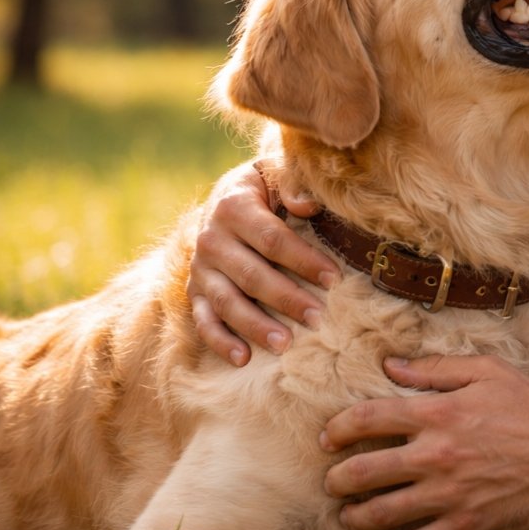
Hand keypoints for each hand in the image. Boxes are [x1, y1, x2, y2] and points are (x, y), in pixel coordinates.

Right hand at [187, 160, 340, 364]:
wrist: (228, 195)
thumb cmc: (267, 185)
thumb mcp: (277, 170)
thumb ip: (292, 181)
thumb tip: (306, 206)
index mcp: (233, 206)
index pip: (272, 239)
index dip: (303, 259)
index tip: (334, 278)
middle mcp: (211, 238)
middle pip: (251, 274)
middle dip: (286, 298)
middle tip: (318, 318)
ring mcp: (200, 268)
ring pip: (227, 302)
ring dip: (255, 326)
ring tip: (285, 345)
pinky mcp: (194, 291)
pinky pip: (203, 320)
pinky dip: (220, 341)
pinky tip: (243, 359)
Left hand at [321, 355, 528, 529]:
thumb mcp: (488, 372)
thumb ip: (435, 369)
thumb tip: (390, 365)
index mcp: (438, 414)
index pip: (366, 420)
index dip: (338, 430)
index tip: (329, 439)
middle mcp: (436, 456)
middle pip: (361, 474)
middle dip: (338, 481)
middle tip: (334, 483)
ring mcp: (449, 496)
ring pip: (379, 515)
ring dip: (356, 517)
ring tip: (351, 515)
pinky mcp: (466, 526)